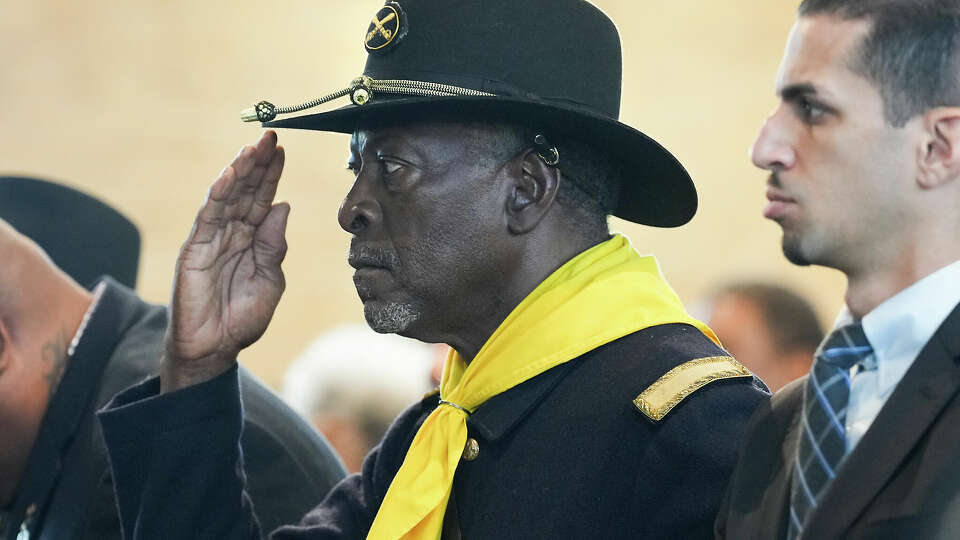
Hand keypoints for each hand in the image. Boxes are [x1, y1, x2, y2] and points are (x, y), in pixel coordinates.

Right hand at [161, 131, 287, 392]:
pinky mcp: (195, 248)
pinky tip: (231, 174)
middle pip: (246, 191)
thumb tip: (282, 206)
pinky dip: (220, 193)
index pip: (262, 199)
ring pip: (227, 197)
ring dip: (240, 171)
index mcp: (252, 240)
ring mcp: (212, 239)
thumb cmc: (242, 317)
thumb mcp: (270, 279)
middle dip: (258, 164)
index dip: (271, 175)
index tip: (282, 149)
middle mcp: (232, 233)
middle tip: (271, 137)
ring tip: (253, 148)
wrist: (215, 348)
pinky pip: (209, 215)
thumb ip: (274, 245)